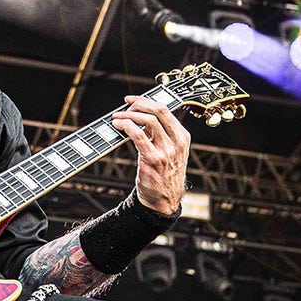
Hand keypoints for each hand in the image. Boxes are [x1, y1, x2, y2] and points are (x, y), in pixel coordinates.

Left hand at [111, 95, 190, 214]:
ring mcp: (166, 151)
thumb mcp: (170, 151)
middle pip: (158, 111)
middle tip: (124, 107)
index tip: (132, 100)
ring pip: (148, 121)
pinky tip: (119, 125)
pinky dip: (127, 126)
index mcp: (182, 137)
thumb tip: (140, 116)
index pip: (166, 109)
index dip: (146, 100)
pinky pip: (138, 135)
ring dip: (129, 115)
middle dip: (138, 104)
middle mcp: (177, 142)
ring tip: (117, 117)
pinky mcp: (153, 159)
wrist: (164, 200)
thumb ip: (160, 135)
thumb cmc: (164, 175)